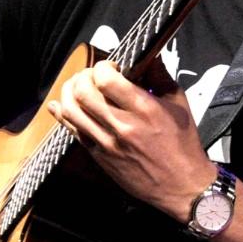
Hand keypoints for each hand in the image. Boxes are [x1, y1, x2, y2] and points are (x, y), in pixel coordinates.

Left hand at [49, 59, 215, 218]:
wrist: (181, 187)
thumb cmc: (182, 146)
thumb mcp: (179, 105)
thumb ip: (160, 76)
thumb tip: (148, 55)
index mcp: (144, 109)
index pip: (106, 79)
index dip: (103, 67)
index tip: (111, 67)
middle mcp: (122, 126)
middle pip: (83, 92)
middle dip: (83, 76)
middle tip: (92, 76)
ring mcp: (107, 142)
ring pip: (71, 110)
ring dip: (68, 92)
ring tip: (76, 87)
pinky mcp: (98, 156)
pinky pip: (71, 131)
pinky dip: (61, 114)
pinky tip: (60, 105)